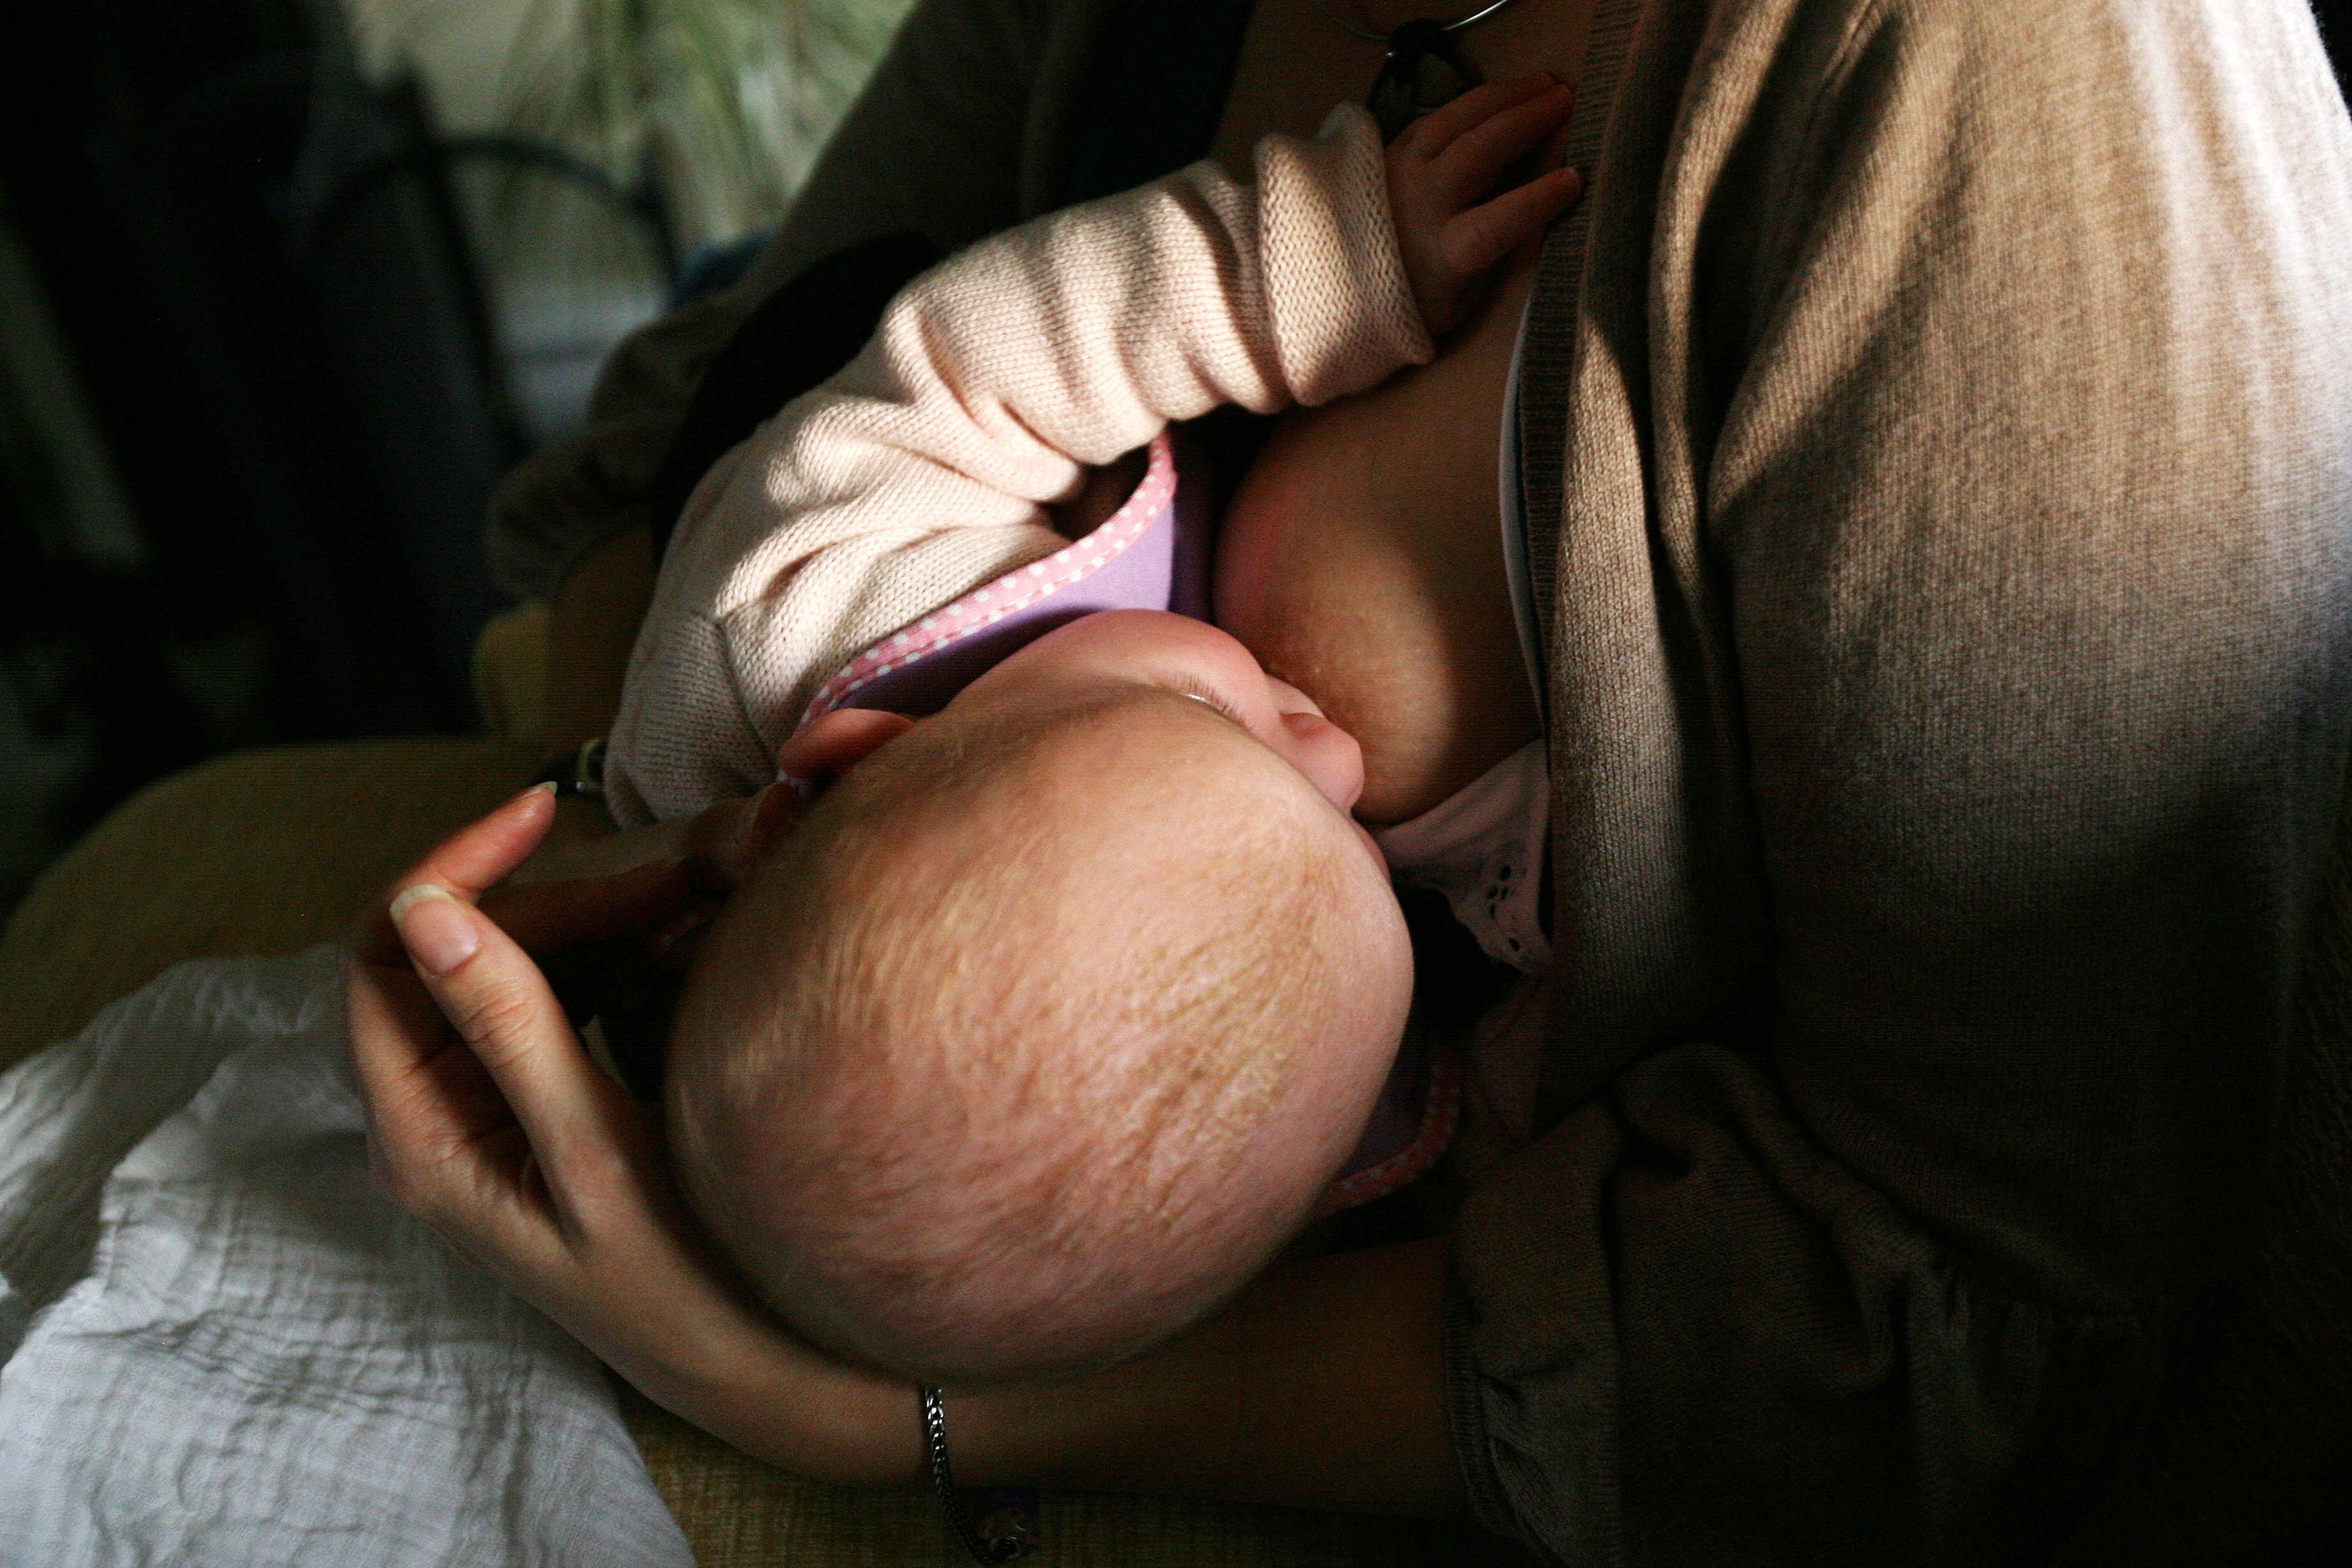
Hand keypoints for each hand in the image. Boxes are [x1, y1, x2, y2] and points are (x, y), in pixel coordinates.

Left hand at [344, 785, 909, 1482]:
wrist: (754, 1366)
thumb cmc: (679, 1286)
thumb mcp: (596, 1158)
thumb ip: (512, 1033)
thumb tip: (427, 911)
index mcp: (422, 1136)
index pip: (383, 954)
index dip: (451, 867)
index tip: (545, 812)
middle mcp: (438, 1114)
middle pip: (451, 947)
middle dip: (553, 888)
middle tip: (676, 868)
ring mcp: (491, 1107)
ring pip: (510, 961)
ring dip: (592, 912)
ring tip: (694, 889)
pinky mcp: (546, 1102)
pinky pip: (557, 992)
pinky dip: (615, 948)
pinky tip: (686, 936)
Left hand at [1386, 74, 1583, 333]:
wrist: (1334, 286)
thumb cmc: (1411, 301)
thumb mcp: (1457, 302)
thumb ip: (1493, 259)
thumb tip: (1533, 212)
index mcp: (1442, 252)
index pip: (1496, 222)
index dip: (1538, 199)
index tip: (1575, 178)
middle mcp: (1420, 203)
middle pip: (1478, 151)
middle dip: (1527, 120)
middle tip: (1567, 99)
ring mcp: (1399, 171)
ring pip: (1455, 120)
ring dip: (1504, 96)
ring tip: (1542, 84)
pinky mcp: (1387, 152)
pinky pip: (1435, 117)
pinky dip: (1471, 103)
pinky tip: (1499, 96)